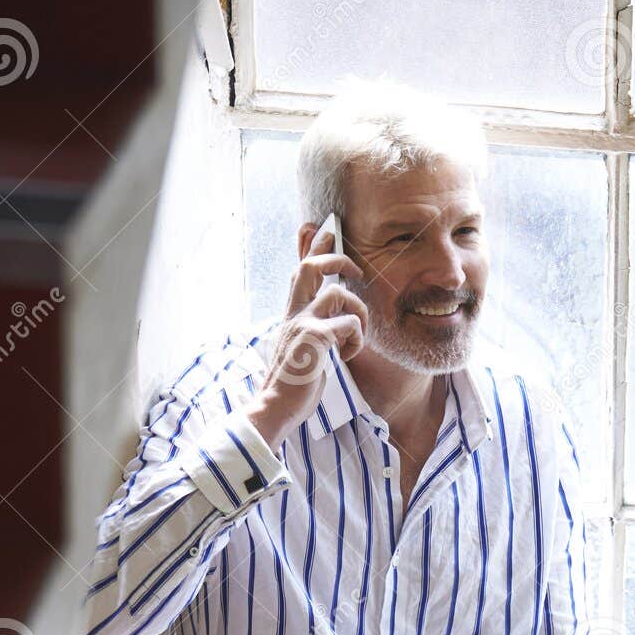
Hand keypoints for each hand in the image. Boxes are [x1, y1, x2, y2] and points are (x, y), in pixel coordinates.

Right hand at [244, 226, 367, 446]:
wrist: (275, 407)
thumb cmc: (292, 385)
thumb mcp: (302, 351)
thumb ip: (313, 332)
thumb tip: (333, 325)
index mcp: (291, 316)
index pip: (299, 271)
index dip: (310, 246)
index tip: (321, 228)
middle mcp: (294, 314)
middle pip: (312, 266)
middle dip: (337, 259)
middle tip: (356, 271)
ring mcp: (302, 323)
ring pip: (339, 293)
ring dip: (359, 313)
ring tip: (356, 337)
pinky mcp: (314, 338)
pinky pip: (349, 324)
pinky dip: (357, 339)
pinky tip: (349, 356)